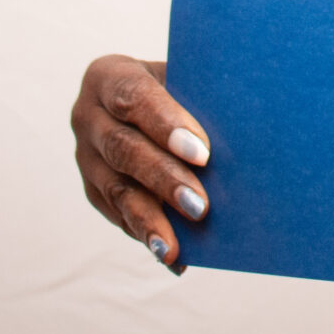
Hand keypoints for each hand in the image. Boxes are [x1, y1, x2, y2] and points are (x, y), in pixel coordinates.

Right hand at [71, 55, 211, 270]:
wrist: (149, 99)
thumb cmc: (180, 84)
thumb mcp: (186, 77)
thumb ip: (202, 97)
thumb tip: (249, 129)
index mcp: (109, 76)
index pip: (135, 98)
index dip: (167, 125)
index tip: (203, 153)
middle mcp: (87, 116)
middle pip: (124, 149)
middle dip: (164, 179)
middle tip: (200, 207)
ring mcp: (85, 157)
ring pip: (116, 190)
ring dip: (149, 219)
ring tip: (174, 247)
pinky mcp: (92, 190)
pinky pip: (117, 216)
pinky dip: (146, 236)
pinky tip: (172, 258)